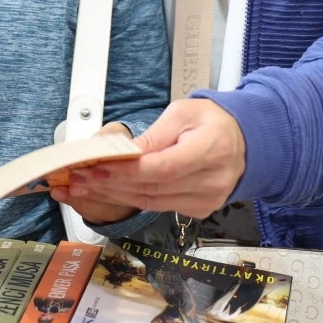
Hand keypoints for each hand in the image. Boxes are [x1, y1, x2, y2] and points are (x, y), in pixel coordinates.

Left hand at [62, 99, 246, 219]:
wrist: (247, 143)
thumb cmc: (215, 122)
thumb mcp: (184, 112)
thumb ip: (154, 134)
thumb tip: (124, 151)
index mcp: (209, 149)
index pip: (161, 167)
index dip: (125, 171)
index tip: (96, 167)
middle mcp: (210, 181)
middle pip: (151, 188)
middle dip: (108, 183)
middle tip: (75, 178)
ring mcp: (206, 200)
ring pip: (151, 202)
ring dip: (113, 194)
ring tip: (83, 186)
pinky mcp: (199, 210)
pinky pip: (159, 206)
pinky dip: (132, 198)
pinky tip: (109, 190)